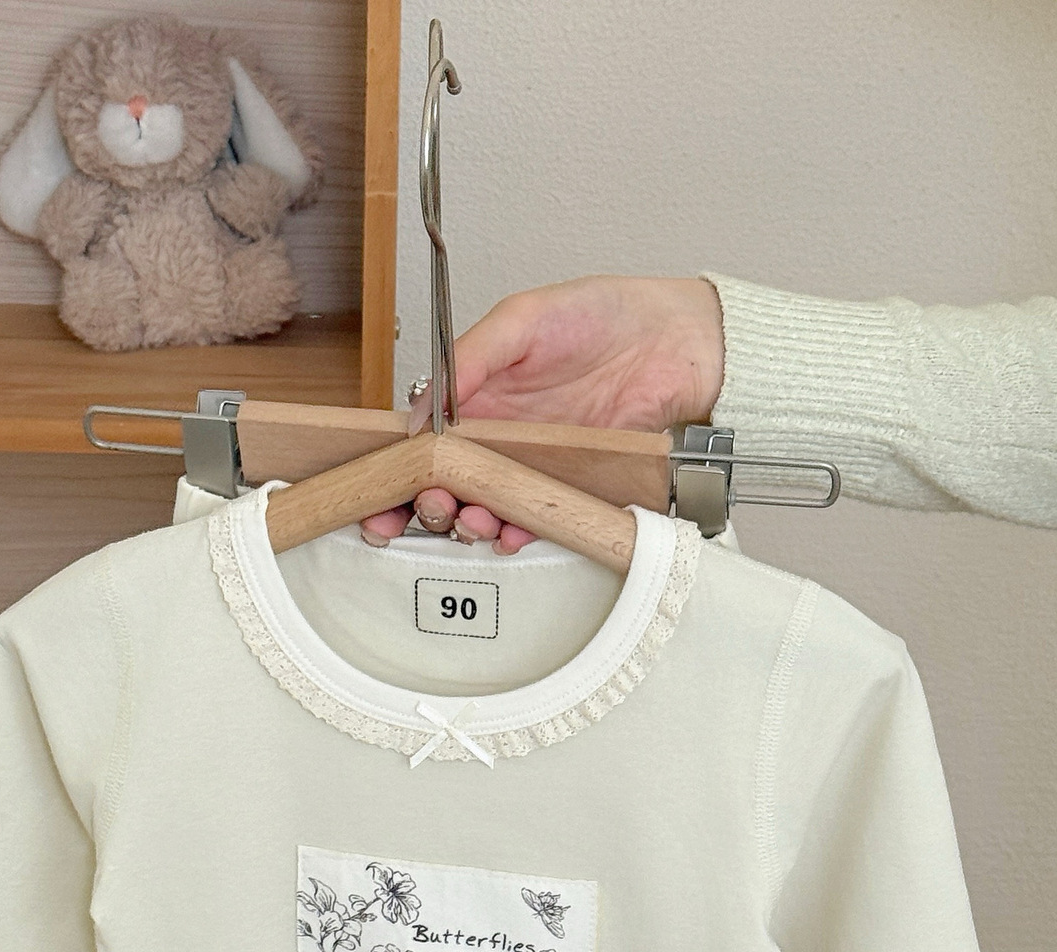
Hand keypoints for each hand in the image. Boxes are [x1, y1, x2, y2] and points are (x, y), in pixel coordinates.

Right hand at [361, 275, 724, 551]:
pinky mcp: (573, 487)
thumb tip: (420, 407)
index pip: (423, 442)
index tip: (375, 494)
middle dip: (426, 506)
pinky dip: (519, 530)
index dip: (396, 471)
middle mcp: (502, 437)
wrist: (681, 341)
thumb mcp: (524, 318)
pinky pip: (537, 519)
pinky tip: (511, 529)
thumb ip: (468, 359)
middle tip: (428, 508)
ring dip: (470, 522)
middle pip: (447, 485)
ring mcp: (537, 465)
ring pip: (487, 508)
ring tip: (470, 518)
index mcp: (479, 397)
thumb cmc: (607, 315)